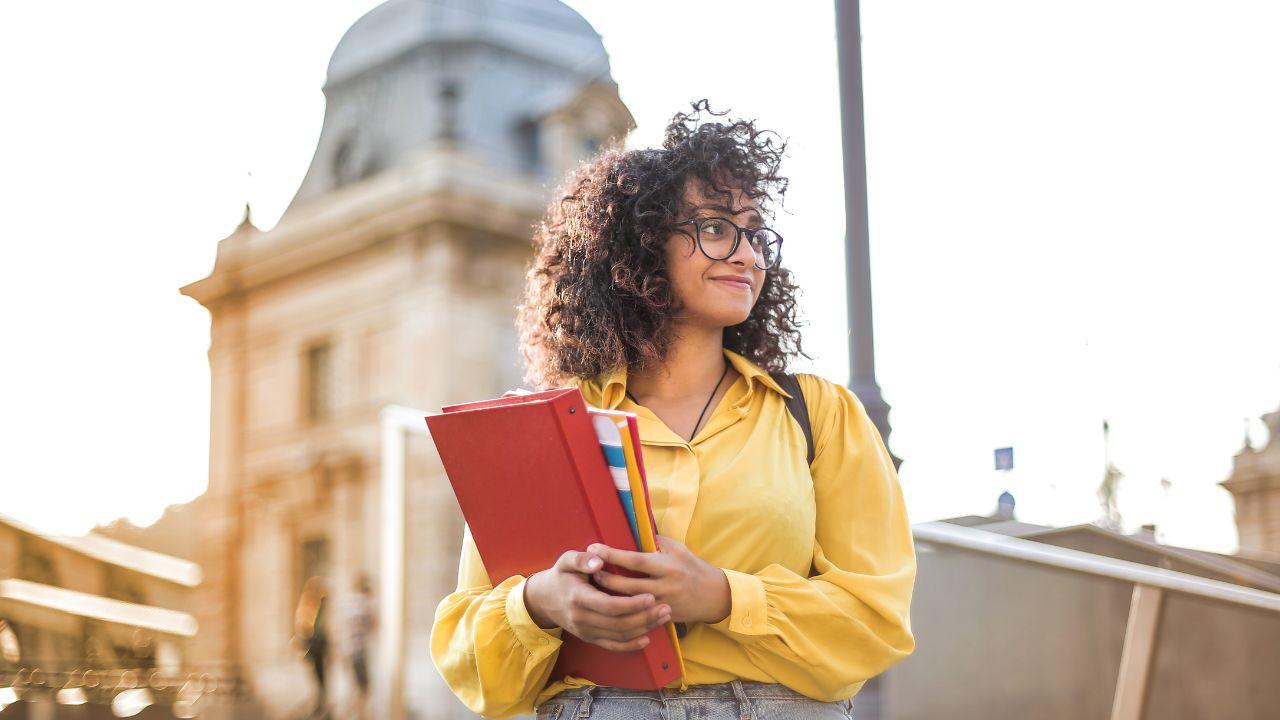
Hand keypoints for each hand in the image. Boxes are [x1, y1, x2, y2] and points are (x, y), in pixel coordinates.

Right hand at [523, 549, 671, 651]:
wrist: (544, 599)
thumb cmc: (561, 575)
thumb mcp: (566, 560)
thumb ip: (582, 559)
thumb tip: (599, 560)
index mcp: (578, 598)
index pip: (609, 606)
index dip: (631, 604)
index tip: (651, 597)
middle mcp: (581, 618)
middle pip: (618, 624)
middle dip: (644, 617)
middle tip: (666, 608)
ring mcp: (586, 631)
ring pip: (619, 636)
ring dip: (643, 629)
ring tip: (663, 618)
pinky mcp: (589, 638)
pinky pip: (612, 646)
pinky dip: (630, 645)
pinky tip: (647, 638)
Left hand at [587, 535, 730, 624]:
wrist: (715, 596)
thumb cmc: (693, 567)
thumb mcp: (678, 549)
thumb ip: (656, 541)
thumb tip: (633, 531)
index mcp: (667, 566)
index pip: (635, 560)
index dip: (613, 555)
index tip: (594, 548)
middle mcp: (664, 586)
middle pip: (628, 585)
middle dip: (605, 578)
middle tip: (588, 570)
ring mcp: (663, 604)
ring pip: (629, 603)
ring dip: (610, 596)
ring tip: (593, 587)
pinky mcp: (662, 617)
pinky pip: (638, 616)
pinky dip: (622, 611)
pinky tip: (608, 606)